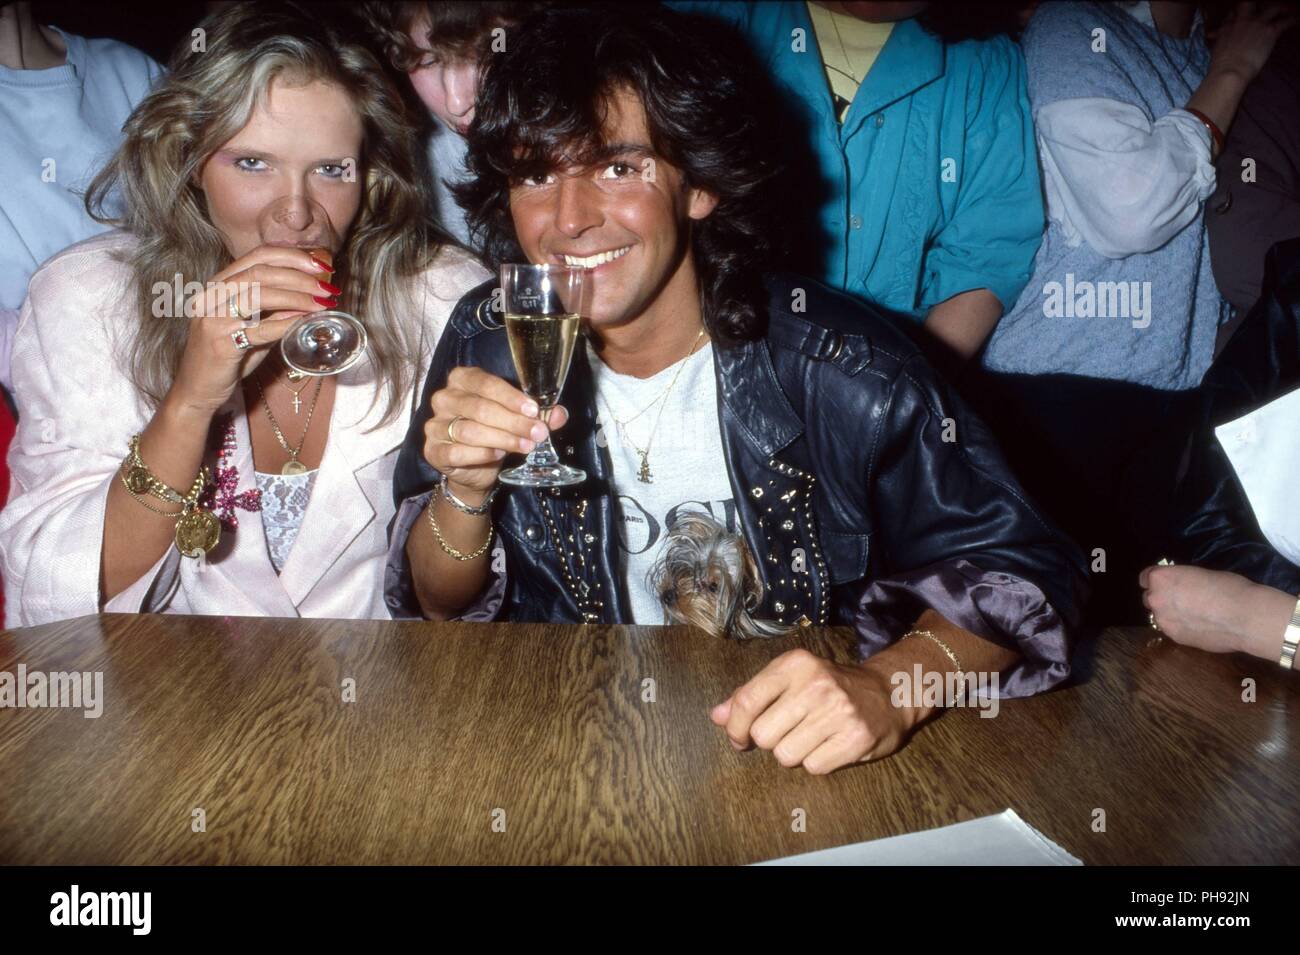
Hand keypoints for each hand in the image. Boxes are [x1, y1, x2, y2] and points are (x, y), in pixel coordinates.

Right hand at [167, 245, 337, 417]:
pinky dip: (286, 323)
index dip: (293, 257)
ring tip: (323, 304)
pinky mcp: (219, 341)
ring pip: (260, 295)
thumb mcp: (254, 327)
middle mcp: (212, 294)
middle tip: (328, 288)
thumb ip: (276, 311)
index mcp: (219, 284)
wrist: (198, 389)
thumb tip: (311, 297)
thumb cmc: (228, 356)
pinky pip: (260, 328)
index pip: (258, 255)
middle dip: (300, 277)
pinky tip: (305, 322)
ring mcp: (212, 316)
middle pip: (261, 272)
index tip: (322, 267)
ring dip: (298, 297)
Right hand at [424, 366, 569, 496]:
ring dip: (502, 438)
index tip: (533, 410)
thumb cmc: (493, 433)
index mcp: (462, 380)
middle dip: (512, 421)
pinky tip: (498, 454)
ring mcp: (435, 425)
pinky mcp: (432, 450)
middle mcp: (444, 398)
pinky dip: (480, 453)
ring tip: (526, 445)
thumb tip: (560, 414)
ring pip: (470, 430)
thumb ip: (537, 415)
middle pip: (479, 408)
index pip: (485, 383)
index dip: (510, 397)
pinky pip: (456, 451)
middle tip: (537, 433)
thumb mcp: (516, 419)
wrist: (472, 470)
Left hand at [709, 649, 918, 773]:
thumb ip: (751, 695)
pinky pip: (813, 767)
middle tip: (787, 732)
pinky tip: (828, 745)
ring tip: (810, 737)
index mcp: (794, 664)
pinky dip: (816, 762)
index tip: (739, 738)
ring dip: (793, 753)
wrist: (890, 692)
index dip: (735, 727)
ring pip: (786, 755)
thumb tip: (717, 716)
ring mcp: (837, 712)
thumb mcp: (790, 678)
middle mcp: (815, 684)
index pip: (747, 701)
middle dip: (770, 741)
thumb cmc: (830, 687)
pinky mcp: (855, 739)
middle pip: (763, 735)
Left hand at [1140, 564, 1259, 653]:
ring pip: (1159, 616)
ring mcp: (1163, 620)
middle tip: (1181, 600)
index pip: (1145, 578)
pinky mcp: (1174, 637)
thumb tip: (1181, 588)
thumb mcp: (1200, 574)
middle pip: (1149, 597)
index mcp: (1161, 578)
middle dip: (1162, 598)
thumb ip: (1182, 581)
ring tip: (1191, 616)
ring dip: (1169, 614)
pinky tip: (1197, 627)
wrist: (1245, 617)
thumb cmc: (1229, 587)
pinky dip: (1179, 627)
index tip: (1168, 583)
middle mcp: (1156, 599)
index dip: (1158, 581)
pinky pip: (1171, 629)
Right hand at [1208, 1, 1296, 83]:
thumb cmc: (1221, 67)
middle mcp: (1241, 22)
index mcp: (1227, 28)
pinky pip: (1285, 21)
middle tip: (1263, 11)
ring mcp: (1256, 24)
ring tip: (1285, 11)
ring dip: (1279, 9)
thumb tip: (1212, 35)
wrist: (1229, 72)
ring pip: (1272, 8)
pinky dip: (1291, 20)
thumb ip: (1218, 40)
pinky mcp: (1269, 31)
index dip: (1237, 15)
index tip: (1240, 17)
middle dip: (1256, 6)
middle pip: (1250, 4)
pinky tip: (1294, 21)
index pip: (1232, 14)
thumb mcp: (1215, 51)